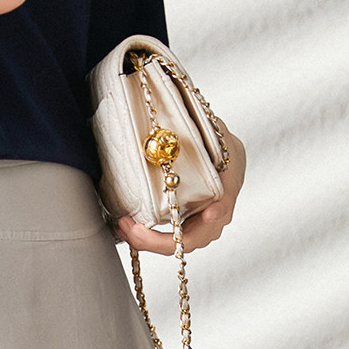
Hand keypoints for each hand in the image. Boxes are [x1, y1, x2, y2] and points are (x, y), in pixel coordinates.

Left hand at [114, 127, 245, 254]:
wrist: (224, 158)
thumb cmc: (219, 147)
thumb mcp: (216, 136)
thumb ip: (206, 128)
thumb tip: (184, 103)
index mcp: (225, 191)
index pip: (222, 207)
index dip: (215, 212)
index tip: (207, 213)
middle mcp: (215, 216)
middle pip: (189, 240)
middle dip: (156, 239)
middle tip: (130, 227)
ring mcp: (201, 227)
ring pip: (176, 245)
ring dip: (147, 240)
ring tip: (123, 227)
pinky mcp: (186, 228)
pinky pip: (167, 241)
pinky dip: (147, 237)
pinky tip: (128, 228)